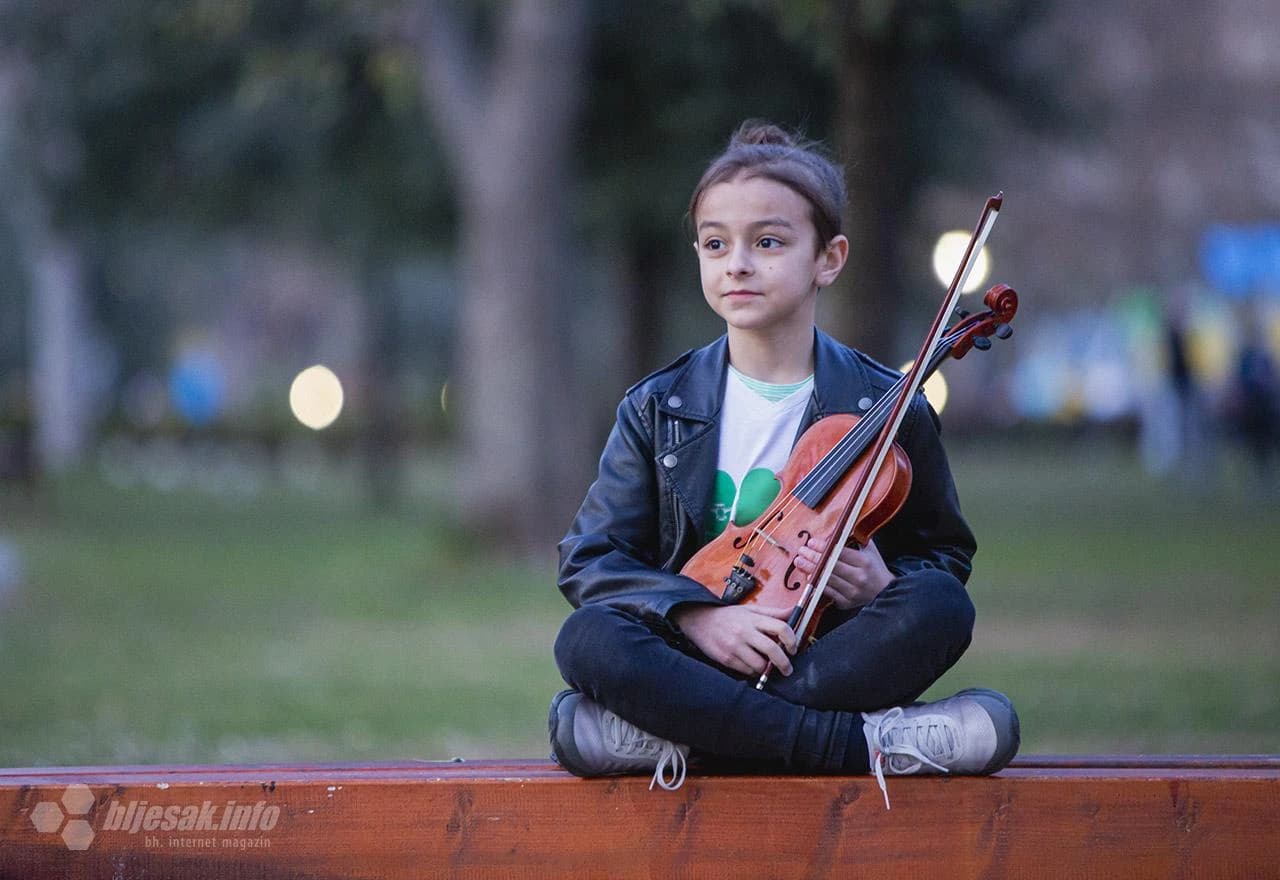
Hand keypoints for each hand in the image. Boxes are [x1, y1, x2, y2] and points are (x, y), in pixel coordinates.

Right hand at [670, 603, 798, 676]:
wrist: (699, 621)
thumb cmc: (728, 616)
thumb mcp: (750, 610)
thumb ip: (774, 612)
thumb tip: (794, 612)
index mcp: (753, 618)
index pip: (780, 627)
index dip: (791, 640)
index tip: (793, 648)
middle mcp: (744, 631)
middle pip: (772, 650)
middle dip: (784, 663)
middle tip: (788, 669)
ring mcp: (734, 646)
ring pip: (760, 665)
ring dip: (767, 670)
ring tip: (767, 667)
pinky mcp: (726, 658)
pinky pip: (746, 671)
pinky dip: (753, 672)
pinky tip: (752, 666)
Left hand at [791, 536, 892, 610]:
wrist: (885, 592)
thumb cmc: (874, 568)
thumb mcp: (870, 550)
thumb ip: (855, 537)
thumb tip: (837, 528)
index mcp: (865, 562)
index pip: (839, 553)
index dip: (823, 547)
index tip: (811, 542)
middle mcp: (859, 578)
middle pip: (830, 566)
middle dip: (812, 558)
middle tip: (801, 551)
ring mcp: (852, 592)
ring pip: (826, 580)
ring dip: (810, 570)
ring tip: (799, 562)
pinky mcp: (846, 603)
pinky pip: (827, 592)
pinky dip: (816, 584)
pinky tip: (808, 576)